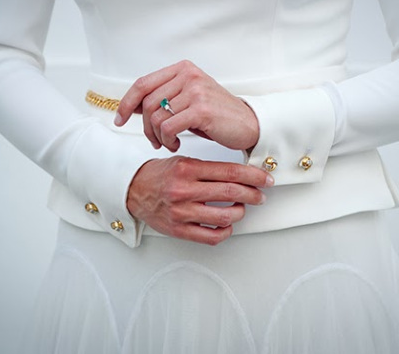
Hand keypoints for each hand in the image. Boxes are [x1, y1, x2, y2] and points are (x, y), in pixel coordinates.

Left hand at [115, 60, 259, 151]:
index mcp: (182, 69)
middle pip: (147, 102)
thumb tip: (131, 106)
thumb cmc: (217, 116)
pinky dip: (167, 140)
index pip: (142, 83)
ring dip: (158, 136)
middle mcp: (188, 75)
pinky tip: (177, 144)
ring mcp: (195, 90)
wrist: (248, 124)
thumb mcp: (187, 101)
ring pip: (156, 116)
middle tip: (155, 141)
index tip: (120, 119)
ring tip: (169, 143)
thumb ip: (162, 99)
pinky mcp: (201, 109)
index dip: (126, 103)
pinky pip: (168, 127)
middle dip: (145, 127)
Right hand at [127, 156, 272, 244]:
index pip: (230, 171)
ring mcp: (181, 212)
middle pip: (231, 193)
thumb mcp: (183, 162)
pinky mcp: (178, 230)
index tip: (265, 178)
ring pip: (225, 217)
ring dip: (240, 213)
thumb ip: (209, 168)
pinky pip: (211, 237)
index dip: (253, 176)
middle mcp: (184, 190)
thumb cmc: (160, 175)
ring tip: (241, 209)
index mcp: (187, 169)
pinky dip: (225, 232)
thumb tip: (240, 174)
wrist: (133, 190)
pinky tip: (227, 225)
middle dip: (253, 194)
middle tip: (260, 195)